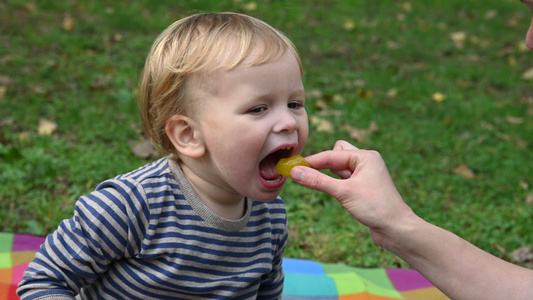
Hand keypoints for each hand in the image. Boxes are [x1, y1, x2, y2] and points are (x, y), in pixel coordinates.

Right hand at [290, 141, 413, 243]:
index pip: (332, 154)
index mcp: (366, 157)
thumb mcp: (343, 192)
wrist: (397, 229)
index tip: (293, 166)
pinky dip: (334, 182)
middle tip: (307, 173)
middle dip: (323, 163)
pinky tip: (329, 190)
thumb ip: (318, 181)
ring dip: (328, 174)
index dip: (312, 161)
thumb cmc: (376, 207)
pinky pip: (343, 178)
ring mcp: (365, 175)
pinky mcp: (363, 187)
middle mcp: (366, 162)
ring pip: (339, 167)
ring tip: (315, 182)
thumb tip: (295, 172)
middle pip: (336, 154)